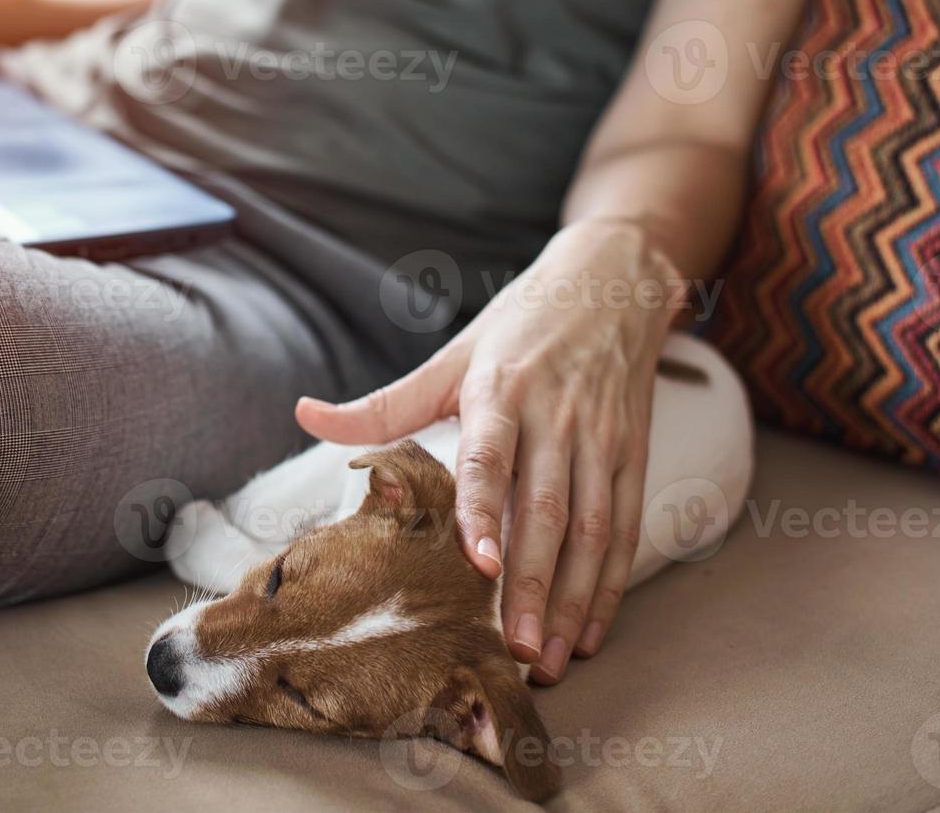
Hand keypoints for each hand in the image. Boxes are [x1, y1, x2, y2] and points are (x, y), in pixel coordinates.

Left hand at [297, 219, 680, 682]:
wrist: (611, 281)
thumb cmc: (518, 324)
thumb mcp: (451, 354)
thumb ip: (384, 403)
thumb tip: (303, 413)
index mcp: (500, 391)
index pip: (490, 458)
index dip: (484, 511)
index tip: (477, 564)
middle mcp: (557, 416)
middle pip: (545, 510)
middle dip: (530, 585)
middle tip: (513, 651)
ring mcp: (602, 438)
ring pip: (591, 530)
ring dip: (570, 600)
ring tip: (549, 658)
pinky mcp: (635, 453)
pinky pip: (624, 528)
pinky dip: (610, 584)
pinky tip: (589, 630)